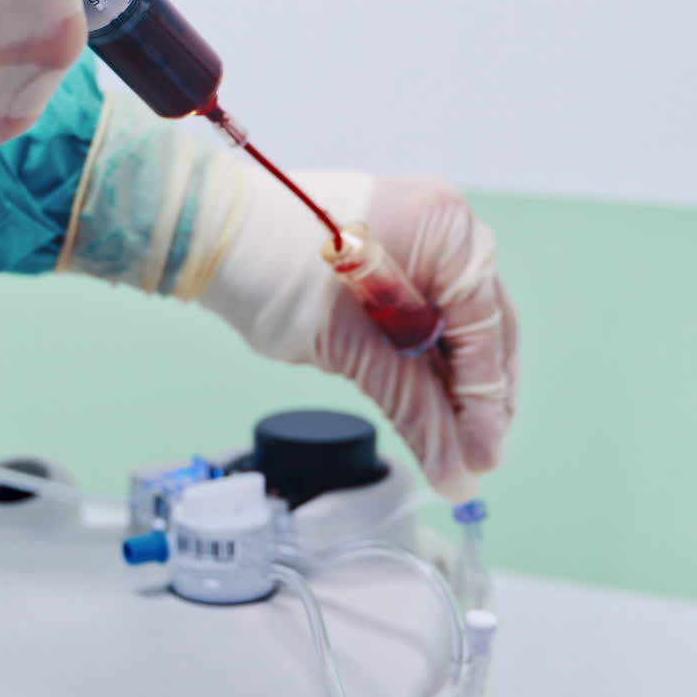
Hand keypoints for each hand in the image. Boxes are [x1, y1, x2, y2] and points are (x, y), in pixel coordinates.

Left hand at [200, 169, 517, 500]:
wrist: (209, 235)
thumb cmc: (271, 271)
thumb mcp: (350, 349)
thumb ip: (413, 409)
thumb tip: (457, 472)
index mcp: (447, 229)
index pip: (486, 330)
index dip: (487, 403)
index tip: (483, 458)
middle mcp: (445, 224)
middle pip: (481, 326)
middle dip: (475, 396)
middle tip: (473, 459)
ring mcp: (418, 234)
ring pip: (453, 324)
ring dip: (450, 382)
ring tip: (452, 444)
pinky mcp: (388, 255)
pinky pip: (424, 312)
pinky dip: (423, 358)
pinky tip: (427, 402)